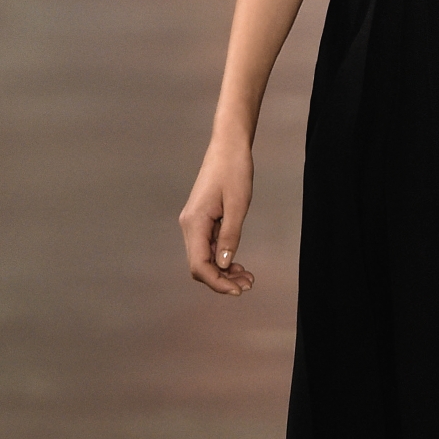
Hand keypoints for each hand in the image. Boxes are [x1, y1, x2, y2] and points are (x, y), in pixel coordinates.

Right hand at [179, 135, 255, 296]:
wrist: (228, 147)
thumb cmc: (234, 171)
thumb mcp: (238, 205)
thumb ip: (230, 236)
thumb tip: (225, 265)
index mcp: (195, 223)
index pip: (200, 265)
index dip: (218, 282)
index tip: (238, 290)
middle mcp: (189, 226)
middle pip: (200, 266)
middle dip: (222, 280)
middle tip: (249, 284)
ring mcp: (194, 223)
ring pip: (204, 258)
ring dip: (224, 271)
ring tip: (248, 277)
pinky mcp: (201, 221)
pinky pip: (208, 247)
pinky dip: (222, 259)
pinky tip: (238, 264)